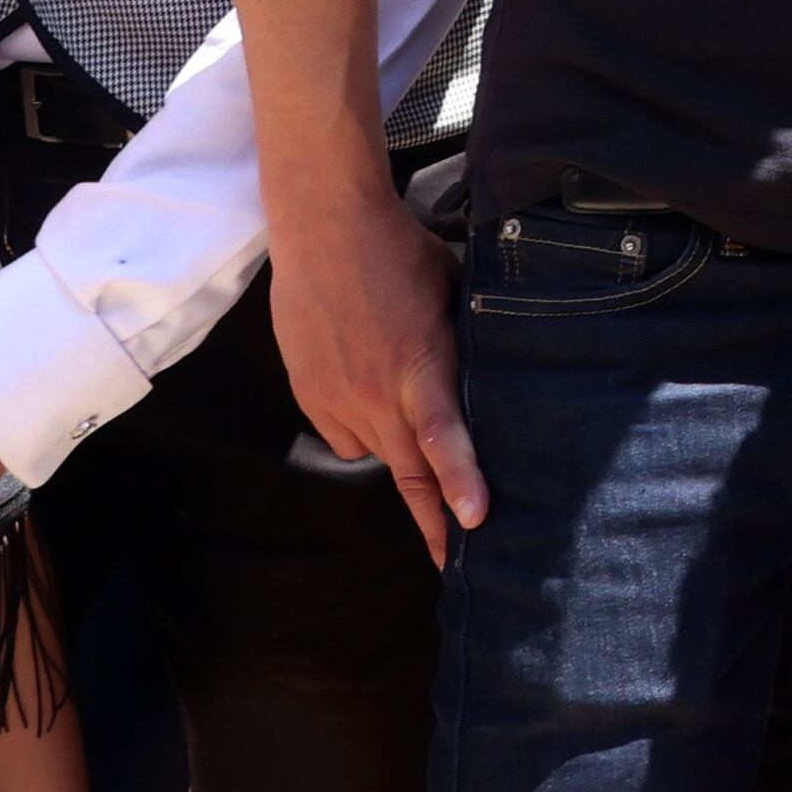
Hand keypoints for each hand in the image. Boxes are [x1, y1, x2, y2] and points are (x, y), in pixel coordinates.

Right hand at [269, 190, 479, 564]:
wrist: (324, 229)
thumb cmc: (401, 254)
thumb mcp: (452, 296)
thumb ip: (462, 346)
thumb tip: (483, 378)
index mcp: (420, 367)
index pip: (442, 438)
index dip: (460, 482)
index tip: (475, 522)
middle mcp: (375, 393)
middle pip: (408, 472)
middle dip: (433, 520)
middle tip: (452, 561)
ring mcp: (336, 397)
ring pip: (375, 452)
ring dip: (399, 462)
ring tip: (421, 461)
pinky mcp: (308, 392)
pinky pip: (343, 431)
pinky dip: (362, 426)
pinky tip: (371, 395)